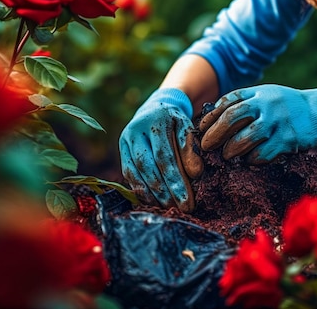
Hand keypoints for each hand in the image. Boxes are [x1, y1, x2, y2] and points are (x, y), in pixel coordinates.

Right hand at [119, 88, 202, 211]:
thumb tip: (195, 174)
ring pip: (135, 173)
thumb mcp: (188, 127)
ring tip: (169, 208)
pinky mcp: (121, 150)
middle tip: (181, 208)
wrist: (157, 108)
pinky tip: (156, 201)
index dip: (176, 180)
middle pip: (148, 167)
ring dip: (152, 194)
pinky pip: (128, 175)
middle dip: (165, 191)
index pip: (164, 156)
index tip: (188, 201)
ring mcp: (125, 140)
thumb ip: (191, 148)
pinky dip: (142, 190)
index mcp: (155, 121)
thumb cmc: (177, 121)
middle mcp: (135, 130)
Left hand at [199, 84, 316, 162]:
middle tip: (206, 147)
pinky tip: (249, 161)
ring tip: (227, 156)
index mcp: (257, 92)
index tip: (201, 130)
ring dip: (233, 149)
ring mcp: (278, 121)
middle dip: (215, 134)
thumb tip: (210, 120)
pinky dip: (253, 159)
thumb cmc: (284, 105)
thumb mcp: (264, 95)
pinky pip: (265, 152)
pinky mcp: (289, 138)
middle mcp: (267, 104)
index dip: (211, 117)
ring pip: (247, 137)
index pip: (227, 102)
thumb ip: (242, 103)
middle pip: (232, 118)